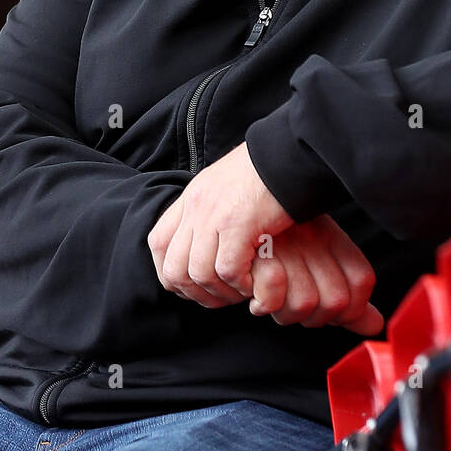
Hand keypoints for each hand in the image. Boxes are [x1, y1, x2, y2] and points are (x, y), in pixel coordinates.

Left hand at [148, 143, 291, 307]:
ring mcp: (214, 215)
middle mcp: (196, 206)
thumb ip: (212, 209)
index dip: (169, 272)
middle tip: (218, 297)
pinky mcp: (238, 224)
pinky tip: (254, 284)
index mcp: (192, 197)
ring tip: (240, 292)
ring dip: (220, 292)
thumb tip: (207, 240)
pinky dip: (240, 284)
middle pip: (174, 267)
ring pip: (199, 274)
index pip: (158, 243)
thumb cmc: (269, 172)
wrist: (291, 153)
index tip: (191, 285)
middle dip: (193, 292)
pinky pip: (228, 270)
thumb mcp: (227, 185)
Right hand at [249, 215, 383, 335]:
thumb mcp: (316, 261)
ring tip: (268, 296)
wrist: (225, 208)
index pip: (362, 281)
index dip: (349, 308)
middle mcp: (312, 236)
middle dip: (313, 318)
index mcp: (330, 234)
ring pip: (303, 306)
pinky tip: (251, 292)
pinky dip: (260, 306)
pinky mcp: (252, 254)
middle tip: (291, 303)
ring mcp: (285, 245)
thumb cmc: (271, 243)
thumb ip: (346, 296)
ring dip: (282, 313)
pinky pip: (269, 302)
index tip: (325, 308)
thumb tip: (374, 325)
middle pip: (337, 302)